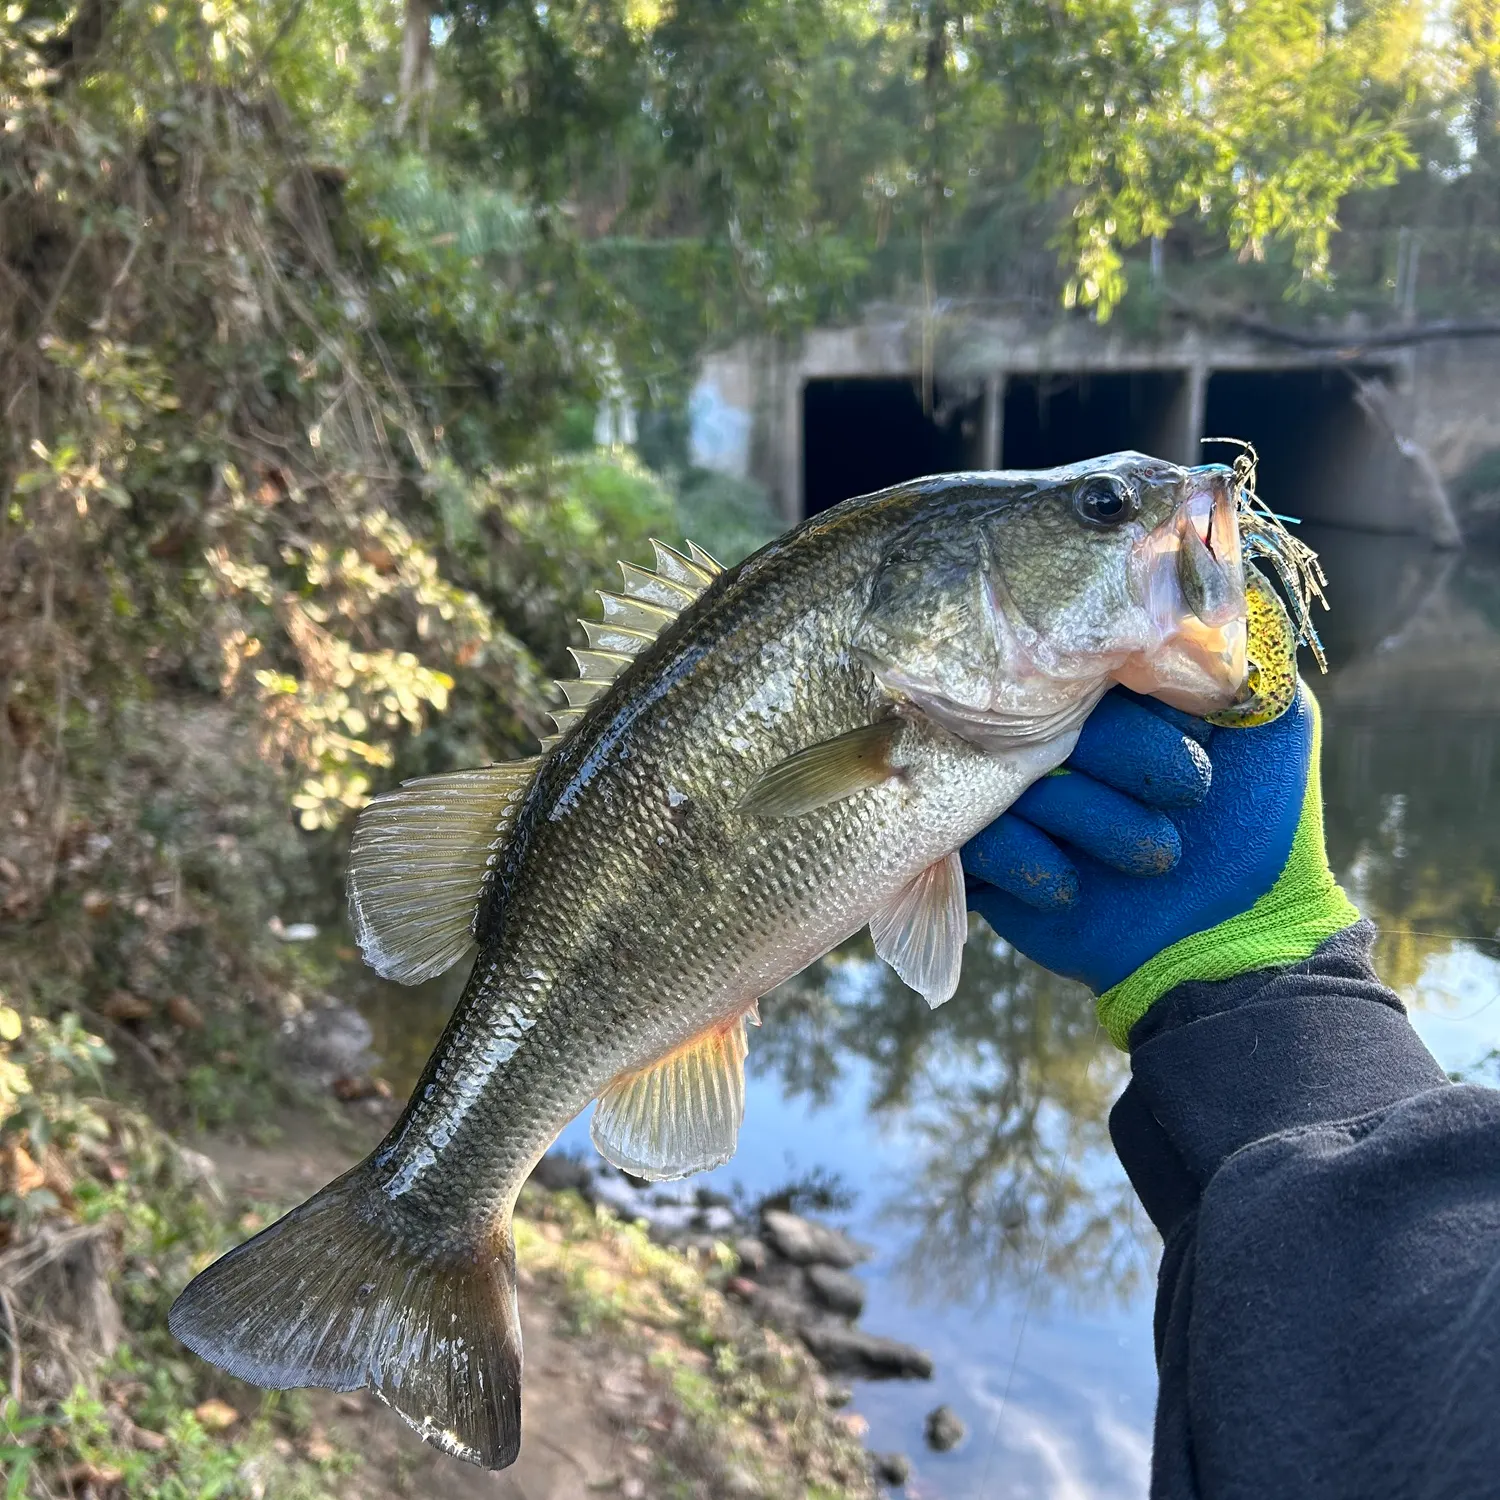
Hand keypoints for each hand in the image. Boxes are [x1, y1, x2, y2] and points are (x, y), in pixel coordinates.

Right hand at [963, 684, 1357, 1045]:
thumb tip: (1195, 581)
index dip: (1129, 691)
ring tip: (1157, 859)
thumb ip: (1241, 649)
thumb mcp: (1274, 720)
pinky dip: (1031, 862)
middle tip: (1189, 793)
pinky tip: (1075, 887)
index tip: (1181, 722)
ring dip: (1096, 821)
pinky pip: (974, 838)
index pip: (1082, 655)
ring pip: (1012, 779)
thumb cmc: (1262, 828)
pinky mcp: (984, 859)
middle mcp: (1054, 738)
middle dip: (1125, 756)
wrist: (1235, 945)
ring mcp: (1015, 798)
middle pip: (1043, 712)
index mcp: (1110, 696)